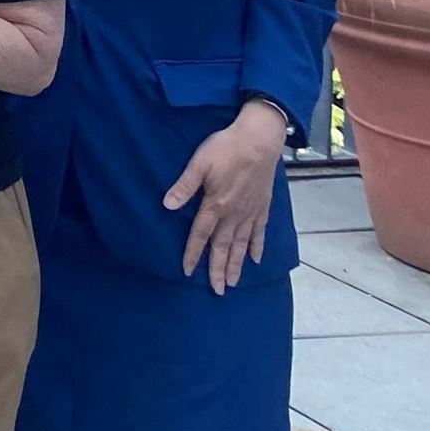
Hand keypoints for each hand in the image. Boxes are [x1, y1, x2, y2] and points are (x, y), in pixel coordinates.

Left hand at [165, 98, 288, 294]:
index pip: (200, 235)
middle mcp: (234, 214)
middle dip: (219, 270)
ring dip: (237, 264)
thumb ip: (184, 187)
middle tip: (217, 291)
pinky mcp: (263, 206)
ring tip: (234, 283)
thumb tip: (166, 205)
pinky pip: (260, 232)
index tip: (187, 271)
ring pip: (242, 245)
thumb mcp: (198, 164)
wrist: (260, 139)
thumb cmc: (226, 148)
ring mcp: (251, 212)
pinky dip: (257, 247)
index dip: (193, 254)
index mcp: (215, 205)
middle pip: (224, 247)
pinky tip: (256, 260)